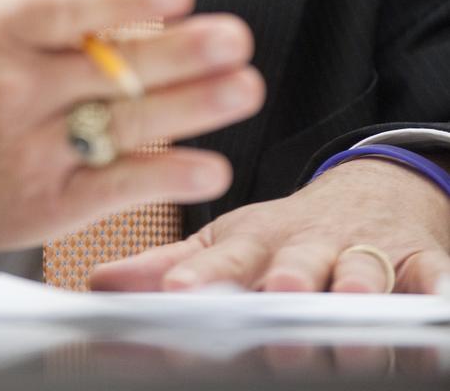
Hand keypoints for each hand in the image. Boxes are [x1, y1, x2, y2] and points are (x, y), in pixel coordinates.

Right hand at [0, 0, 264, 268]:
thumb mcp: (1, 5)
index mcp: (4, 30)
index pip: (63, 9)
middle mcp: (15, 89)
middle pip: (105, 68)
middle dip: (177, 54)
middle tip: (234, 38)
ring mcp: (32, 151)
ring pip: (121, 125)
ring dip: (191, 110)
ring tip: (243, 88)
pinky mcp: (51, 206)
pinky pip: (117, 188)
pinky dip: (167, 177)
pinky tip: (210, 165)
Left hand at [90, 156, 449, 293]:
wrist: (369, 194)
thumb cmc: (287, 235)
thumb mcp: (230, 241)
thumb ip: (168, 268)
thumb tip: (97, 286)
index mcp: (256, 241)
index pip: (223, 258)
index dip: (201, 276)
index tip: (178, 295)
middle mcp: (308, 245)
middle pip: (296, 265)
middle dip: (285, 281)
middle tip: (274, 295)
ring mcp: (364, 252)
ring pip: (362, 272)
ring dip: (354, 290)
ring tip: (347, 319)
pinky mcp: (419, 262)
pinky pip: (430, 278)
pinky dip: (434, 293)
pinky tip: (433, 309)